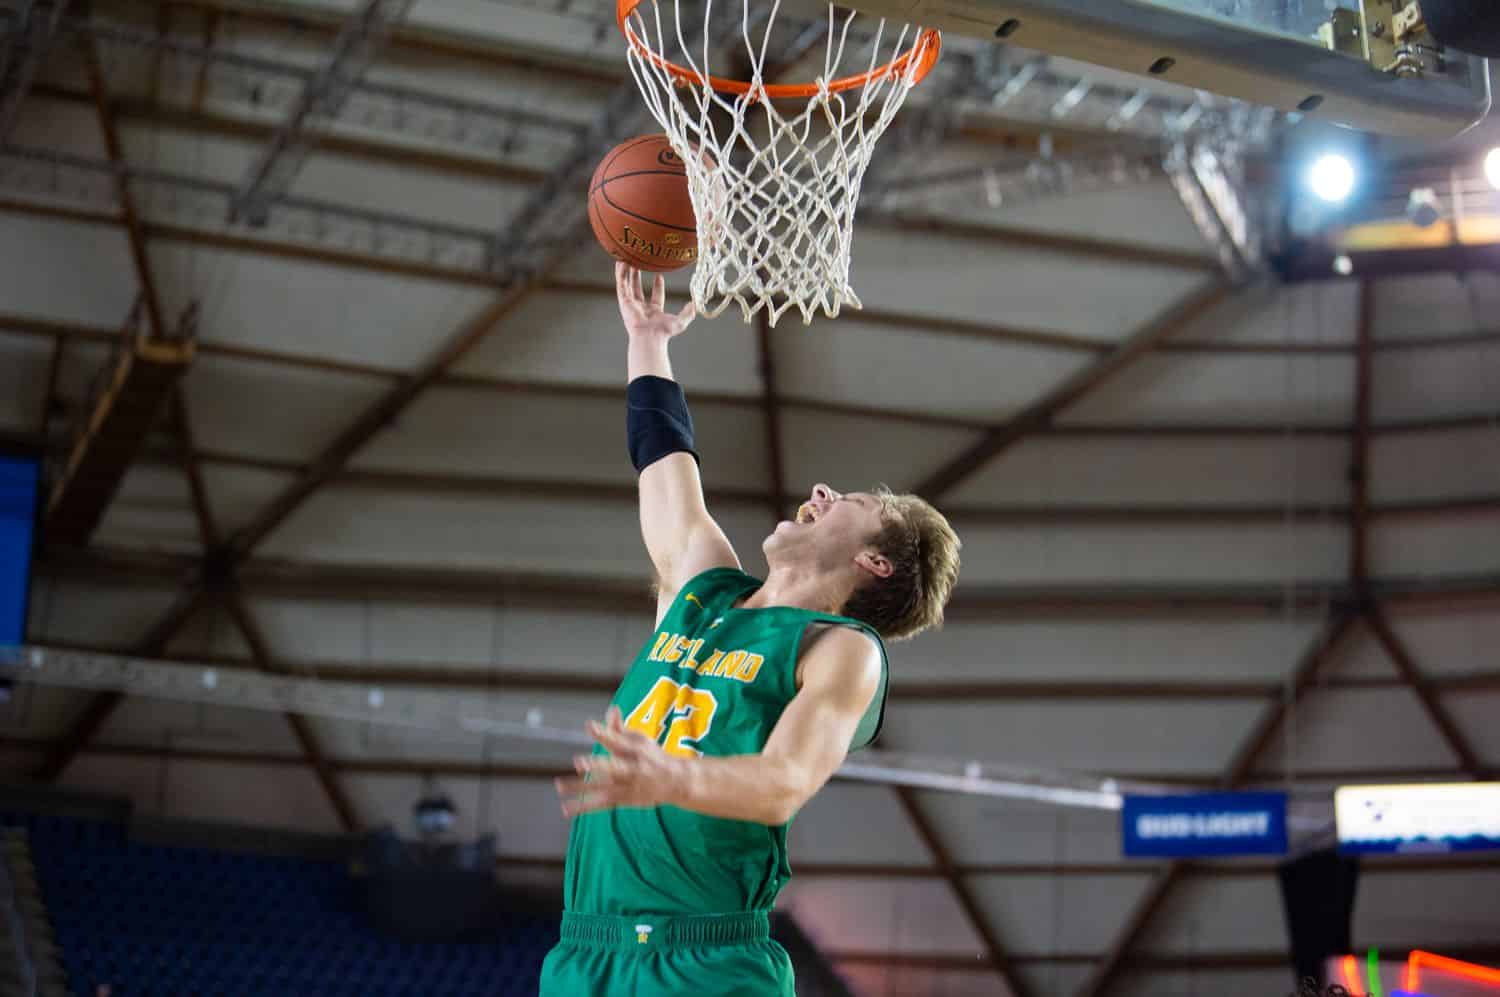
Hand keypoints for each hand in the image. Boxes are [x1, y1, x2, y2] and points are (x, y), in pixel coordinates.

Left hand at [554, 706, 684, 817]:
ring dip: (582, 788)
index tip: (590, 726)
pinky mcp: (623, 799)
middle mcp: (632, 768)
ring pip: (603, 787)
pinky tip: (565, 809)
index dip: (604, 733)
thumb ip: (619, 729)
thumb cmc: (652, 755)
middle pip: (614, 767)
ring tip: (559, 784)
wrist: (676, 781)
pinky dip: (583, 807)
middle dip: (598, 765)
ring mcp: (627, 786)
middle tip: (579, 762)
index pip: (618, 740)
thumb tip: (612, 708)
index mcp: (635, 749)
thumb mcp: (639, 740)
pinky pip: (601, 804)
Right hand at [616, 262, 695, 339]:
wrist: (650, 336)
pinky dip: (620, 274)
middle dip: (637, 277)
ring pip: (627, 285)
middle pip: (637, 289)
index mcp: (654, 311)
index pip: (656, 295)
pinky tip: (621, 263)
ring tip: (626, 259)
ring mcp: (631, 304)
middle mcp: (641, 307)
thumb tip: (695, 304)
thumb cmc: (663, 332)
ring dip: (627, 272)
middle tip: (638, 264)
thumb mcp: (681, 321)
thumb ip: (688, 313)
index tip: (659, 275)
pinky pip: (621, 285)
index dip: (658, 286)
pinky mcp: (624, 302)